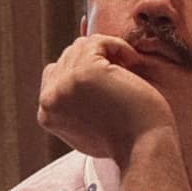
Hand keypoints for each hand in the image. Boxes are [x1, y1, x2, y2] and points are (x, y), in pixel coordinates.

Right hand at [38, 34, 178, 168]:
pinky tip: (132, 60)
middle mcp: (49, 100)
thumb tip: (67, 74)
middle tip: (122, 73)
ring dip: (108, 52)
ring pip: (82, 46)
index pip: (54, 73)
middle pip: (68, 57)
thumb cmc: (125, 138)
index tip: (109, 79)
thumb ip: (71, 105)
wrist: (144, 148)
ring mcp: (64, 85)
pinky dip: (118, 46)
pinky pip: (98, 42)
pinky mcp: (84, 73)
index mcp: (46, 114)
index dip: (83, 69)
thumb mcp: (87, 125)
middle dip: (96, 59)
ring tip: (128, 67)